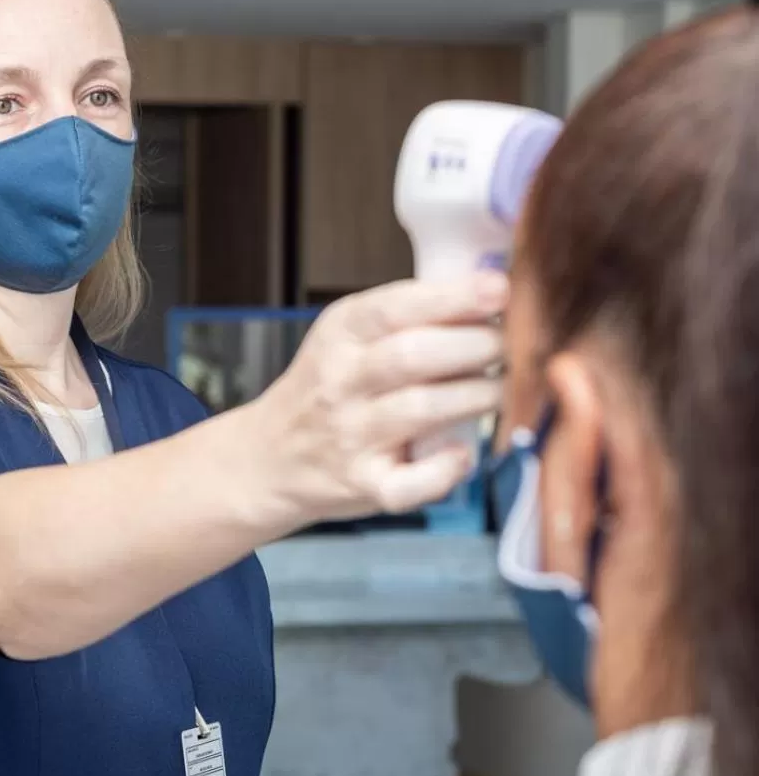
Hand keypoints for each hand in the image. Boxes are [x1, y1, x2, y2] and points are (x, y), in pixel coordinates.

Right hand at [253, 274, 506, 526]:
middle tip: (503, 347)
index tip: (499, 291)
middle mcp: (339, 382)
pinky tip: (462, 453)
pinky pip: (411, 483)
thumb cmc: (328, 389)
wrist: (272, 457)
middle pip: (414, 356)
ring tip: (493, 390)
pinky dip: (446, 469)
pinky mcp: (362, 484)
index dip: (454, 297)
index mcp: (339, 335)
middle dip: (476, 346)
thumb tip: (490, 293)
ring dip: (476, 396)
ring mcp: (349, 436)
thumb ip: (407, 317)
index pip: (396, 307)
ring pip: (422, 409)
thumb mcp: (348, 337)